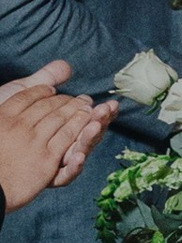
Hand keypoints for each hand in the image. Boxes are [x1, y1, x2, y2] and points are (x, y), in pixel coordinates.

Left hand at [0, 67, 113, 212]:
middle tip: (106, 111)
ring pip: (80, 153)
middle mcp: (62, 144)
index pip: (88, 119)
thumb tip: (66, 66)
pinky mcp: (46, 176)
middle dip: (100, 122)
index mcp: (62, 126)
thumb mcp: (21, 94)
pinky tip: (77, 156)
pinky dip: (73, 168)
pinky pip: (64, 175)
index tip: (111, 104)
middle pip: (88, 135)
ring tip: (93, 126)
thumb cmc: (1, 120)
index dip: (101, 113)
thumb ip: (45, 80)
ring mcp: (55, 161)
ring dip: (89, 140)